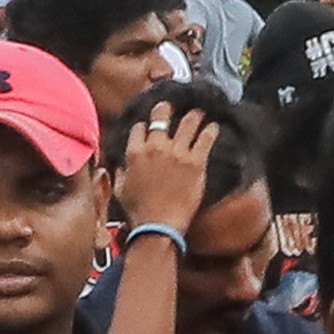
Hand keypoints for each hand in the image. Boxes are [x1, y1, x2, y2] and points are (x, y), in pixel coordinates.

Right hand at [117, 94, 223, 221]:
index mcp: (135, 152)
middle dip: (165, 109)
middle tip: (170, 107)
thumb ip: (120, 172)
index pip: (140, 128)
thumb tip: (121, 165)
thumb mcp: (120, 190)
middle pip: (162, 117)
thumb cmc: (138, 211)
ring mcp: (177, 153)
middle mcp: (156, 147)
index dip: (145, 127)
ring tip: (198, 113)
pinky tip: (214, 127)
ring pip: (188, 122)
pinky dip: (210, 131)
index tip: (149, 128)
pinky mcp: (196, 162)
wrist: (159, 226)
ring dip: (193, 115)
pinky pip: (205, 139)